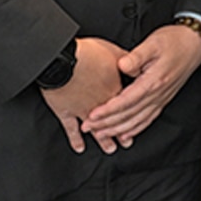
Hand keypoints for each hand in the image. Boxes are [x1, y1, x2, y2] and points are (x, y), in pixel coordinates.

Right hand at [38, 37, 127, 153]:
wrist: (62, 60)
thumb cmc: (87, 53)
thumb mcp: (113, 51)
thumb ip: (125, 60)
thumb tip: (136, 64)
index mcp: (114, 89)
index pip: (127, 105)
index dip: (133, 114)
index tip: (138, 122)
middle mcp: (101, 103)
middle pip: (114, 121)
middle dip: (121, 133)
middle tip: (126, 143)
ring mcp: (83, 110)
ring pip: (97, 128)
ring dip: (103, 140)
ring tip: (111, 149)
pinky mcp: (65, 112)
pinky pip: (71, 129)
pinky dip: (76, 139)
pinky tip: (80, 147)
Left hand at [81, 23, 200, 148]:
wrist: (196, 43)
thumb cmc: (175, 41)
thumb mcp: (154, 43)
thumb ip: (136, 56)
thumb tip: (120, 65)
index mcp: (153, 81)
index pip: (126, 101)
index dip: (108, 110)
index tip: (92, 115)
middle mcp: (158, 94)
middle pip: (129, 115)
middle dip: (107, 124)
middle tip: (87, 128)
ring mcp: (161, 98)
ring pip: (137, 121)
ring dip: (118, 130)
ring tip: (101, 134)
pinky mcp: (163, 99)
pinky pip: (148, 119)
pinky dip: (135, 129)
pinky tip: (126, 134)